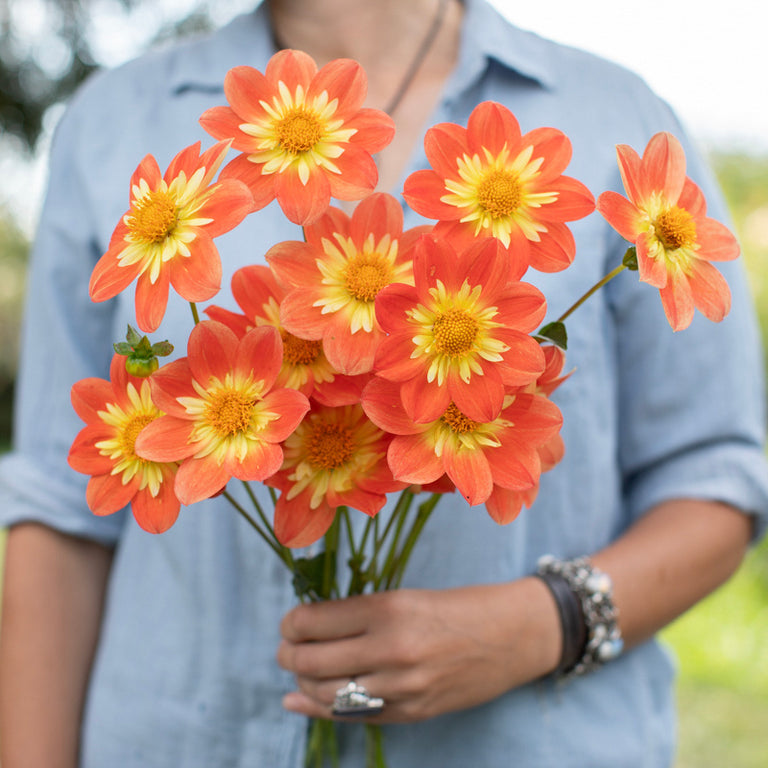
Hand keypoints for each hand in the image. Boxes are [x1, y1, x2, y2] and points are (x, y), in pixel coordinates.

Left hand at [277, 578, 559, 722]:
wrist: (511, 637)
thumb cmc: (458, 607)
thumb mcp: (407, 596)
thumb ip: (361, 613)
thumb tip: (310, 624)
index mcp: (390, 609)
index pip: (316, 621)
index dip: (292, 623)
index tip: (290, 622)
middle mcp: (392, 649)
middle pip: (313, 660)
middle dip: (288, 654)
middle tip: (285, 646)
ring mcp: (401, 687)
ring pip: (327, 692)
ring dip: (302, 681)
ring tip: (297, 669)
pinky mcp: (411, 713)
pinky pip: (351, 716)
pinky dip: (317, 709)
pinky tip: (297, 700)